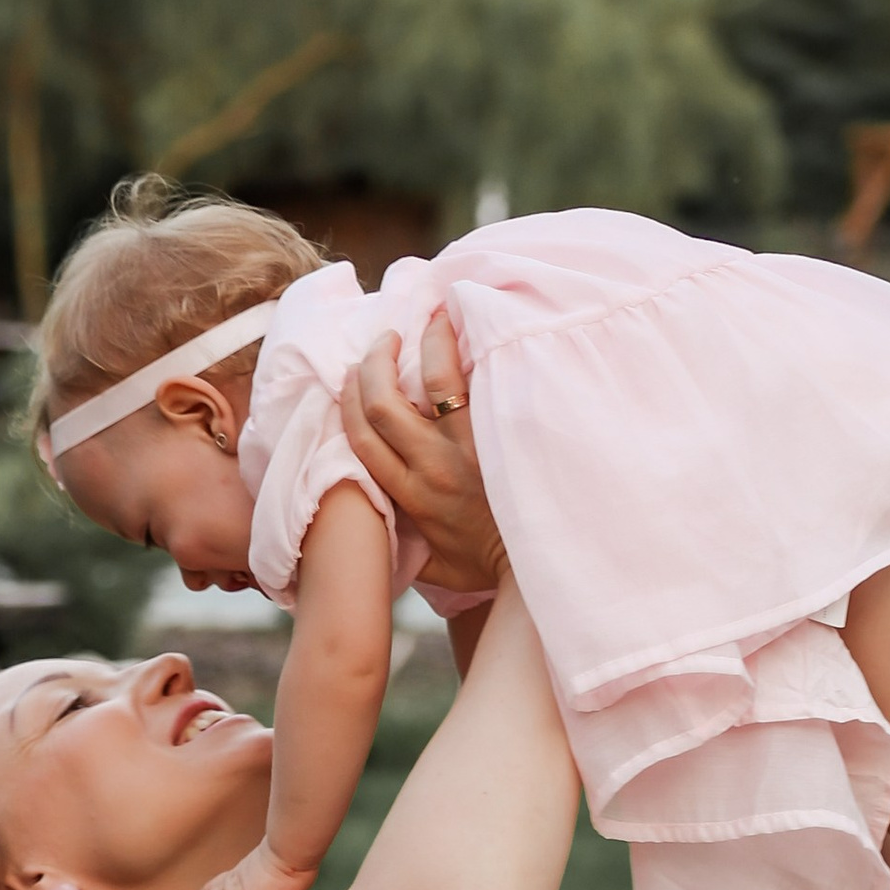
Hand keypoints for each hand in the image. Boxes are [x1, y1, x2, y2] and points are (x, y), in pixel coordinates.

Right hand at [341, 308, 505, 591]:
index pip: (362, 437)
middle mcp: (433, 466)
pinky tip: (468, 330)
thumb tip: (376, 525)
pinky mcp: (503, 434)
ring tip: (430, 320)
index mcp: (410, 496)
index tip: (349, 377)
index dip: (348, 400)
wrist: (542, 564)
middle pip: (384, 402)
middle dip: (373, 364)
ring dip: (426, 342)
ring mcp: (471, 446)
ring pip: (435, 380)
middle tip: (382, 342)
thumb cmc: (487, 568)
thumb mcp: (433, 569)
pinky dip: (470, 353)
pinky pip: (480, 383)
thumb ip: (400, 545)